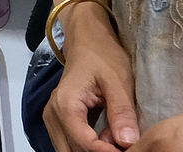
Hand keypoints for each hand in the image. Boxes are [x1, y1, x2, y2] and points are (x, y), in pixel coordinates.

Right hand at [46, 9, 140, 151]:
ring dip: (93, 150)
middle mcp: (53, 115)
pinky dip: (89, 147)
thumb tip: (128, 143)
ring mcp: (53, 120)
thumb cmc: (103, 56)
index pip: (84, 144)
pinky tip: (107, 140)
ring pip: (70, 150)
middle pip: (73, 151)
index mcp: (65, 105)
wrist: (87, 42)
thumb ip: (121, 112)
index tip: (130, 151)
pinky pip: (71, 144)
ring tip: (116, 141)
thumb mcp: (118, 81)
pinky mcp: (59, 122)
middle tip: (124, 147)